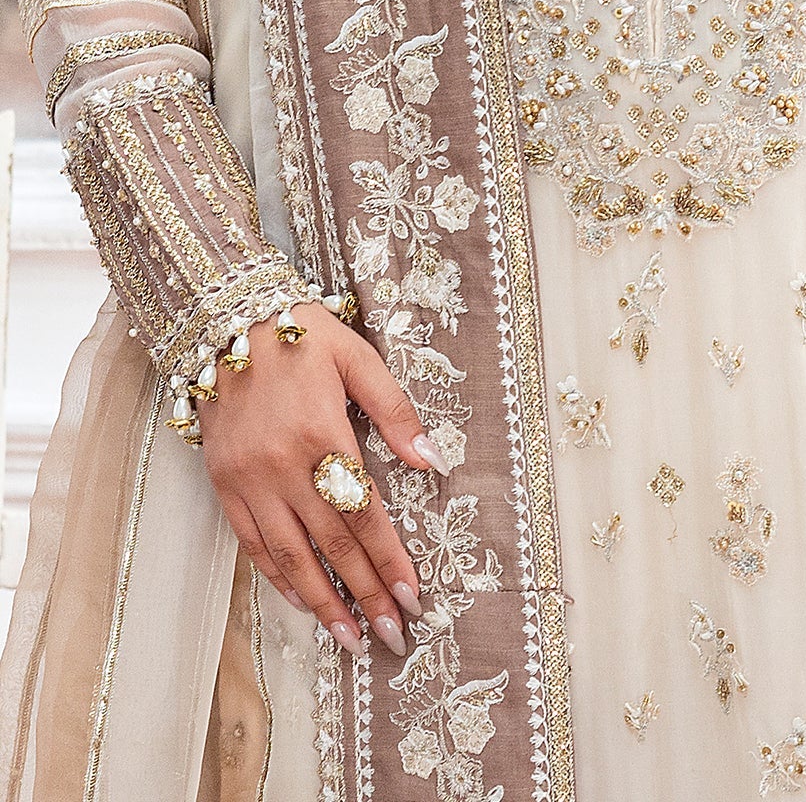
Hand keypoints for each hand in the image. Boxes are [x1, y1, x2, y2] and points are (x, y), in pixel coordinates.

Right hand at [198, 300, 446, 656]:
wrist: (224, 318)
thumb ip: (395, 411)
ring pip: (289, 555)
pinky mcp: (223, 481)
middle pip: (331, 543)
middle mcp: (281, 465)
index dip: (389, 559)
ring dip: (322, 601)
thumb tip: (431, 462)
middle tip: (392, 635)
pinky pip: (251, 541)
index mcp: (321, 433)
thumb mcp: (357, 357)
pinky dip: (276, 576)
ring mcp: (247, 478)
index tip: (413, 596)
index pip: (363, 513)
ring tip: (350, 638)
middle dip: (365, 594)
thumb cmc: (300, 333)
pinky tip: (302, 600)